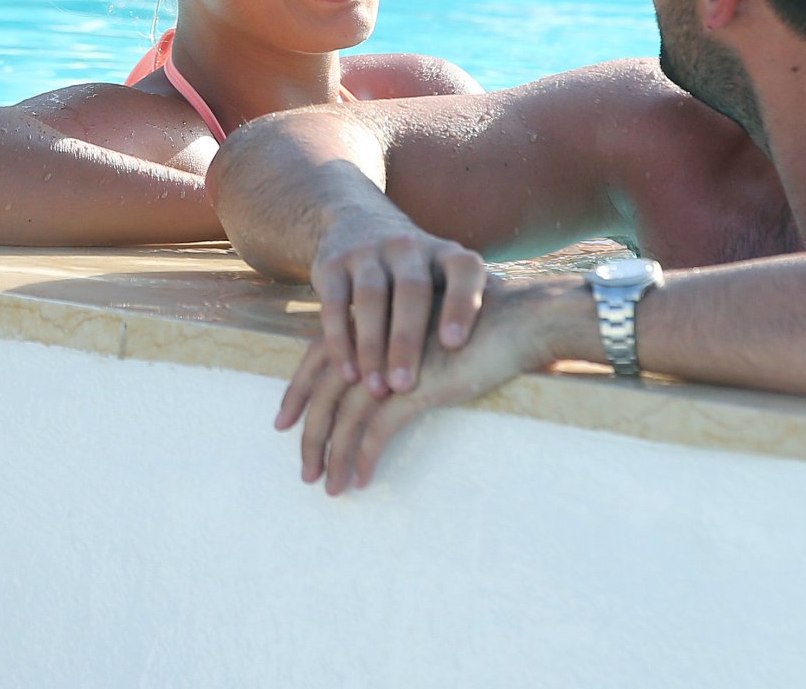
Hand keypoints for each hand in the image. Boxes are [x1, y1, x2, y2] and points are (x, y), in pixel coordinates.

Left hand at [278, 278, 561, 493]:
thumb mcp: (432, 331)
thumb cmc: (484, 323)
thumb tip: (384, 378)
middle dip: (310, 433)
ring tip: (330, 487)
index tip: (284, 422)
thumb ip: (403, 349)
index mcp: (376, 321)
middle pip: (325, 390)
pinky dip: (365, 457)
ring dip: (334, 455)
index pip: (320, 356)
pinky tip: (363, 480)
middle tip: (305, 470)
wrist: (522, 317)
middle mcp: (377, 340)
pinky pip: (378, 430)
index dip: (298, 390)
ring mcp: (394, 363)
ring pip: (345, 415)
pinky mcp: (417, 386)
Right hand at [307, 210, 487, 398]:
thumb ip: (484, 308)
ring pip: (371, 298)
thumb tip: (547, 349)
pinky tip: (346, 372)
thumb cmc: (423, 273)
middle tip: (407, 388)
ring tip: (375, 388)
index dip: (461, 305)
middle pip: (412, 291)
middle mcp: (411, 247)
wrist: (359, 223)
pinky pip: (336, 303)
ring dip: (372, 346)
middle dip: (408, 341)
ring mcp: (370, 252)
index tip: (455, 345)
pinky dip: (340, 338)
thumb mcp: (452, 280)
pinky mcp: (334, 264)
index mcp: (449, 255)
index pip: (464, 272)